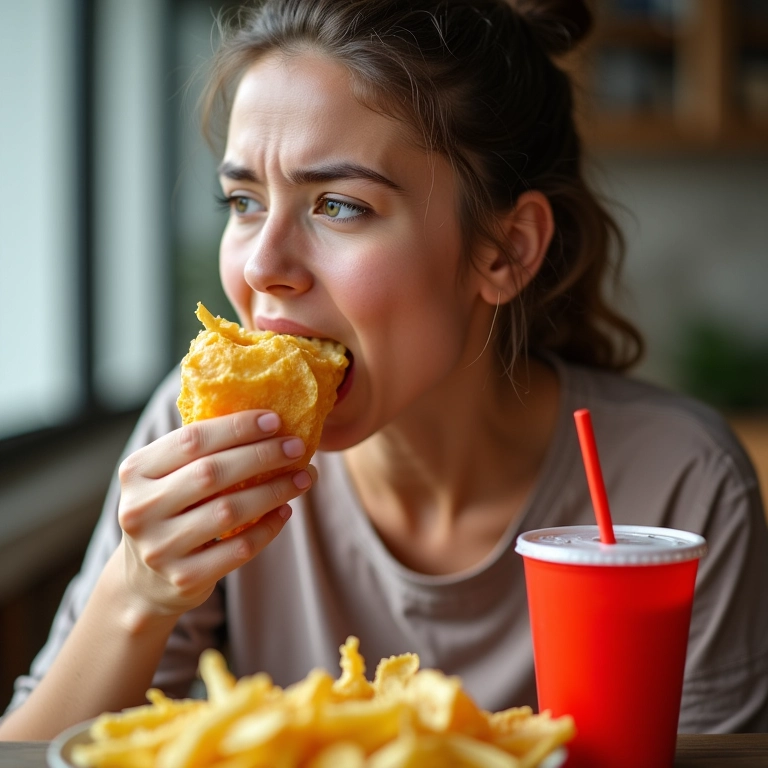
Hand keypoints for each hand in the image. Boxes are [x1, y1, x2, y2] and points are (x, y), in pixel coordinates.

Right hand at [113, 410, 312, 619]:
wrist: (144, 582)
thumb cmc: (168, 512)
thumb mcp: (165, 479)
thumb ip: (198, 452)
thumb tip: (265, 421)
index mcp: (135, 472)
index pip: (191, 439)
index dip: (236, 427)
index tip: (275, 420)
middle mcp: (140, 509)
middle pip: (212, 472)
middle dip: (262, 455)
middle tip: (296, 447)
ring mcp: (160, 548)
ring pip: (230, 511)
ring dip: (274, 490)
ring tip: (304, 477)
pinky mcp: (185, 578)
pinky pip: (240, 548)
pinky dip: (268, 527)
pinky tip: (286, 511)